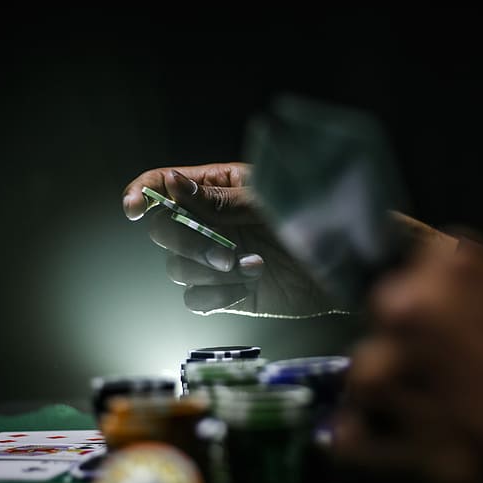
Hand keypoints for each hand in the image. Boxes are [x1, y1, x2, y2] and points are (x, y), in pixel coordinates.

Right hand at [122, 163, 335, 316]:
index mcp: (218, 187)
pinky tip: (246, 288)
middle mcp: (210, 223)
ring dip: (207, 271)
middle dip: (186, 243)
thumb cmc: (317, 220)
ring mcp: (216, 258)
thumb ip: (219, 199)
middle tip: (224, 254)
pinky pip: (194, 299)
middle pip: (162, 230)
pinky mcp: (226, 293)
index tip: (134, 208)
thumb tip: (170, 184)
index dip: (142, 193)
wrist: (348, 267)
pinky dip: (214, 296)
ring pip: (175, 268)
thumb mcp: (269, 204)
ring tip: (252, 267)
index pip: (163, 184)